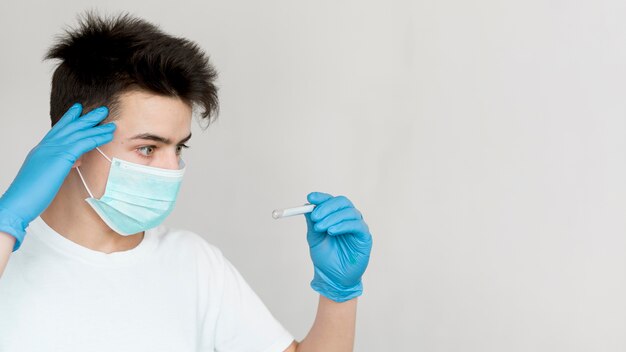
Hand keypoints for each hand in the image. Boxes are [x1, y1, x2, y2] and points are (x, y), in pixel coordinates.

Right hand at [0, 103, 114, 250]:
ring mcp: (53, 150)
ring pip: (78, 132)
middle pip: (70, 127)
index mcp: (42, 150)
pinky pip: (83, 143)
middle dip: (86, 117)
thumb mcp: (47, 175)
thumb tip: (74, 161)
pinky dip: (97, 138)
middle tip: (101, 110)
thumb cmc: (30, 194)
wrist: (18, 202)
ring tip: (110, 120)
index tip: (78, 110)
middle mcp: (47, 146)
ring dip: (96, 126)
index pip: (58, 130)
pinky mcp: (61, 157)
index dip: (69, 119)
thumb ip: (60, 165)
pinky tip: (108, 135)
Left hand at [304, 192, 372, 301]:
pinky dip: (343, 225)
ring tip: (321, 228)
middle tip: (315, 216)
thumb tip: (306, 206)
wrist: (333, 278)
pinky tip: (332, 231)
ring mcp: (357, 227)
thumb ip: (313, 222)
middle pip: (342, 202)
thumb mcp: (315, 238)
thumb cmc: (325, 258)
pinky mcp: (364, 236)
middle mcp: (348, 219)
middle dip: (327, 207)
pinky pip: (356, 225)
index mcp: (336, 217)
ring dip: (333, 217)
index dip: (321, 197)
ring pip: (349, 212)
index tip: (310, 198)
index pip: (331, 201)